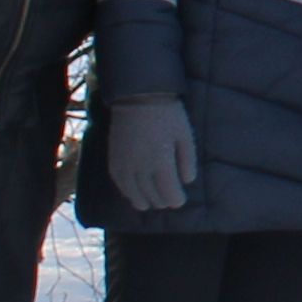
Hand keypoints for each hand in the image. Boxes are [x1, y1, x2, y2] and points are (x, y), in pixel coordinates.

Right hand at [98, 93, 199, 213]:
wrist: (137, 98)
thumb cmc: (167, 115)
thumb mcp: (185, 136)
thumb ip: (187, 161)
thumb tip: (187, 182)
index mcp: (162, 163)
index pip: (168, 193)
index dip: (176, 200)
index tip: (180, 200)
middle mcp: (141, 169)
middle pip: (152, 196)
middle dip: (162, 200)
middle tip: (169, 200)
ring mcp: (125, 166)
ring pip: (133, 194)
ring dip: (144, 201)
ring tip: (151, 203)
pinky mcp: (113, 161)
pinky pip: (119, 184)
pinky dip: (127, 192)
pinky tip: (132, 194)